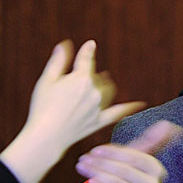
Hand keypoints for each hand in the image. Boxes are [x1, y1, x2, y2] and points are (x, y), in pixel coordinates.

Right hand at [24, 40, 143, 153]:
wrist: (46, 137)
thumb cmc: (42, 107)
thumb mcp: (46, 80)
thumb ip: (58, 62)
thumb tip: (65, 45)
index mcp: (81, 78)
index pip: (86, 59)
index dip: (88, 51)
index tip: (91, 45)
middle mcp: (93, 91)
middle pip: (97, 76)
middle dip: (90, 73)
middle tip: (80, 77)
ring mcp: (98, 107)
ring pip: (108, 90)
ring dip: (105, 84)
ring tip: (101, 82)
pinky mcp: (99, 122)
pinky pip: (118, 112)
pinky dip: (129, 107)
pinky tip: (140, 104)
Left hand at [76, 120, 182, 182]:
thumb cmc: (126, 174)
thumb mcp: (135, 156)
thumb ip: (150, 140)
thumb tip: (166, 123)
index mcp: (156, 169)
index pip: (135, 158)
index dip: (114, 153)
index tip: (95, 150)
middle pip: (124, 170)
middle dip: (101, 163)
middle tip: (83, 159)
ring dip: (97, 173)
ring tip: (81, 167)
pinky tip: (91, 182)